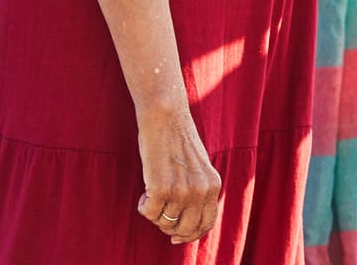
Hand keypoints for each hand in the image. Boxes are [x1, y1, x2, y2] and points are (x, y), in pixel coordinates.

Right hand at [135, 106, 221, 243]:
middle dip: (169, 227)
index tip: (176, 238)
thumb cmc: (178, 141)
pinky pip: (148, 213)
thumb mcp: (199, 168)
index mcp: (213, 185)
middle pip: (184, 229)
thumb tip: (184, 226)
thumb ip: (198, 192)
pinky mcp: (161, 188)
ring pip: (163, 221)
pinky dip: (143, 205)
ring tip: (153, 191)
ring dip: (154, 211)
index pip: (206, 224)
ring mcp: (182, 191)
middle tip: (159, 212)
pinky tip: (145, 191)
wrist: (165, 117)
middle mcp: (201, 191)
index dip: (190, 235)